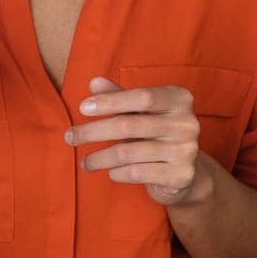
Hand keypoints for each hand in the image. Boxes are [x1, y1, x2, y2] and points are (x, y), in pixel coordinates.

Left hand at [66, 77, 211, 205]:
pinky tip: (110, 171)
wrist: (185, 173)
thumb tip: (94, 82)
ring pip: (127, 153)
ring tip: (84, 162)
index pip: (142, 97)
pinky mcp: (180, 175)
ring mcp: (185, 150)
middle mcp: (186, 122)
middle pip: (129, 125)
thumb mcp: (140, 113)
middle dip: (93, 132)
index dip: (110, 102)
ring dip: (98, 158)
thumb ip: (119, 97)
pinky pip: (135, 173)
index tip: (82, 108)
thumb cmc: (156, 136)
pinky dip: (116, 173)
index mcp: (179, 99)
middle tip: (69, 137)